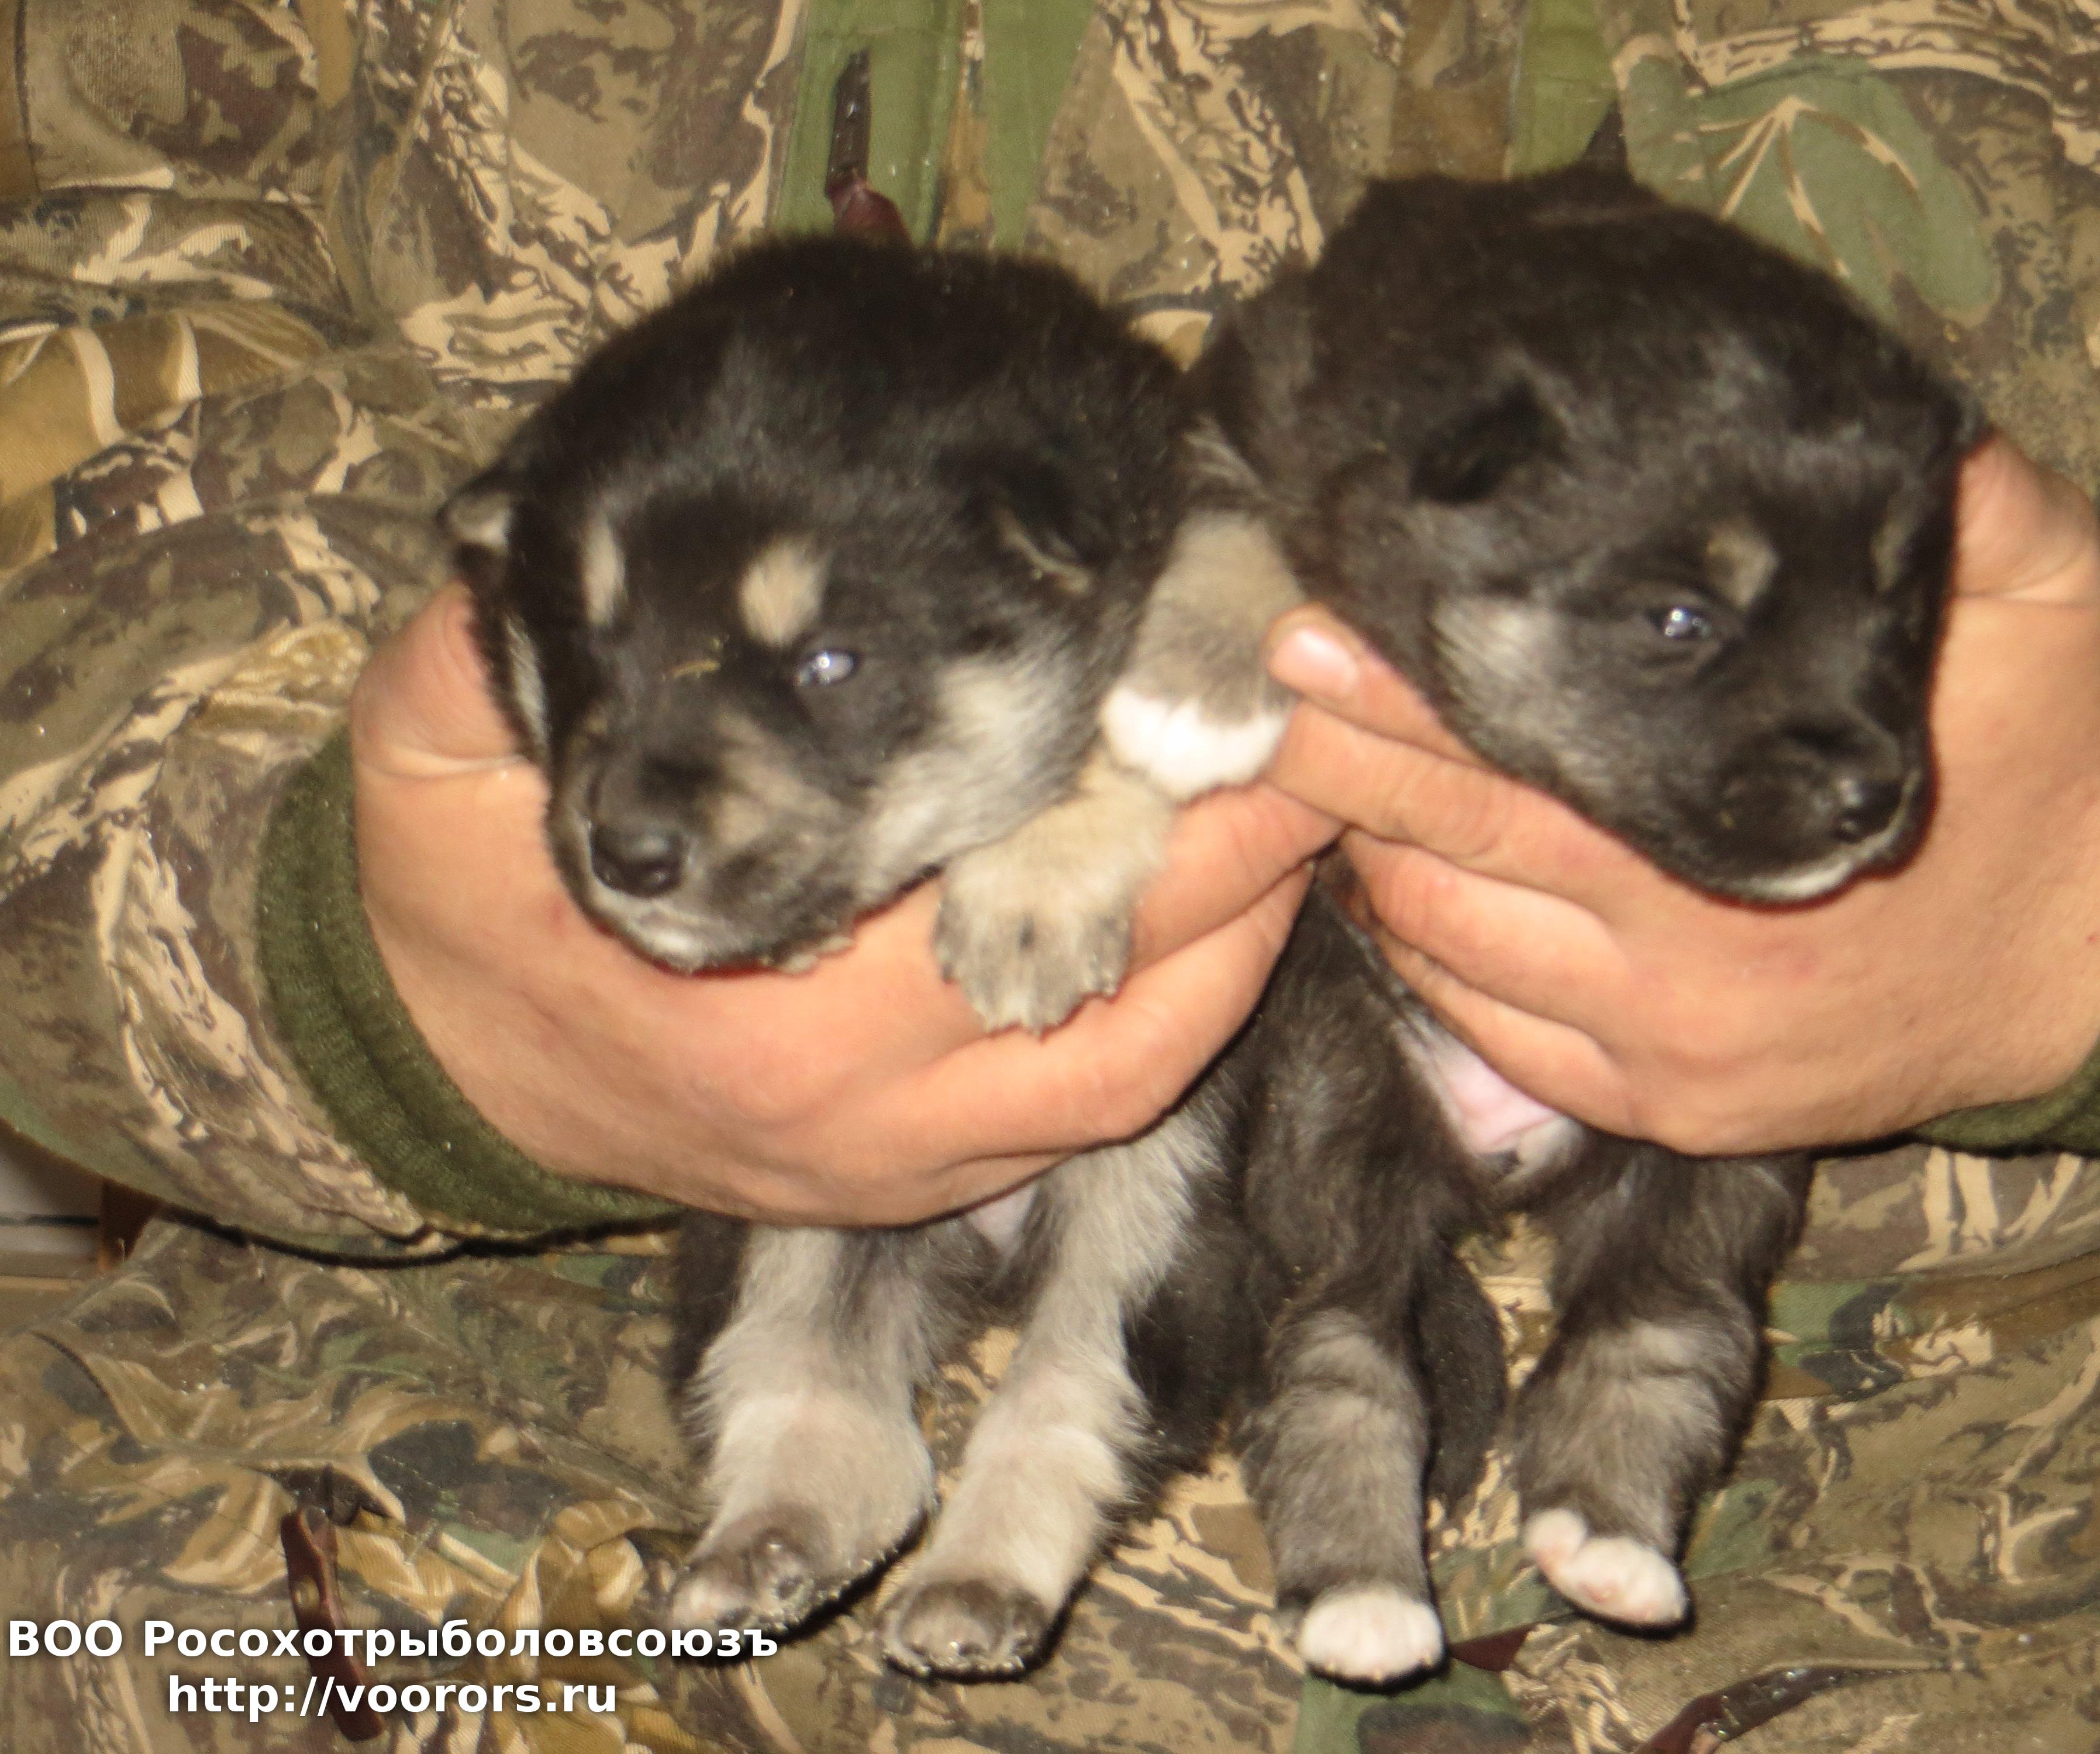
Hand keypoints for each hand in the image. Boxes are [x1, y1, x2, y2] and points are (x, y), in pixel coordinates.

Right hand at [352, 587, 1331, 1226]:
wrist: (433, 1066)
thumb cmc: (451, 899)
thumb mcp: (430, 754)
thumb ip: (504, 655)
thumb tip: (569, 532)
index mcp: (763, 997)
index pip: (1007, 885)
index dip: (1141, 787)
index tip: (1228, 683)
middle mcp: (861, 1104)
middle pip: (1120, 982)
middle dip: (1236, 852)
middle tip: (1323, 725)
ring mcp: (902, 1161)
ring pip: (1138, 1068)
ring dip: (1240, 937)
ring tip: (1302, 805)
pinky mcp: (913, 1182)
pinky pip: (1095, 1119)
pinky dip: (1185, 1016)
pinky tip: (1228, 915)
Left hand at [1262, 436, 2099, 1154]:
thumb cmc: (2061, 762)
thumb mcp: (2047, 598)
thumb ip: (1960, 504)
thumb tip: (1873, 413)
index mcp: (1744, 839)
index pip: (1508, 766)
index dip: (1388, 705)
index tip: (1298, 636)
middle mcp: (1683, 964)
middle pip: (1443, 858)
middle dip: (1336, 775)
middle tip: (1267, 690)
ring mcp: (1665, 1054)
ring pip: (1443, 953)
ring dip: (1371, 863)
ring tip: (1333, 772)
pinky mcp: (1667, 1113)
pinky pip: (1489, 1039)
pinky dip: (1428, 960)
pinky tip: (1407, 881)